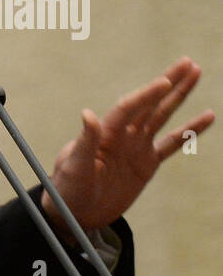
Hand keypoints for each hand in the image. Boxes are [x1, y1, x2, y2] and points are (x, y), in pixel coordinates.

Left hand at [40, 57, 213, 241]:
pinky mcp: (147, 163)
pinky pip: (173, 143)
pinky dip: (190, 131)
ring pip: (163, 115)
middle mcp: (123, 134)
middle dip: (169, 82)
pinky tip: (207, 117)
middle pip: (150, 103)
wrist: (75, 212)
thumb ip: (84, 142)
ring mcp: (137, 146)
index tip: (165, 82)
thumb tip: (87, 113)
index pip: (129, 107)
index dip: (146, 94)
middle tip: (188, 63)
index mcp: (105, 132)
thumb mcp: (74, 166)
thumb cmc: (68, 188)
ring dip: (179, 95)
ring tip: (196, 74)